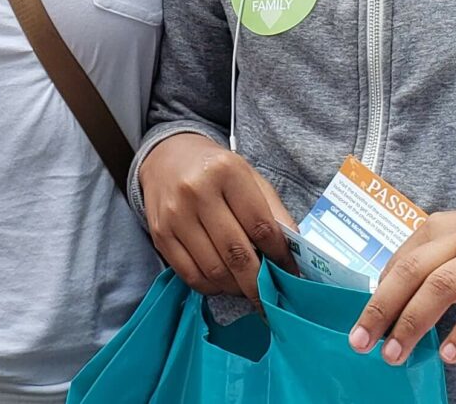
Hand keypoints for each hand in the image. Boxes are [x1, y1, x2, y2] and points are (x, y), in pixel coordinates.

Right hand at [138, 133, 295, 300]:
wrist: (168, 157)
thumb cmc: (216, 171)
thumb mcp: (250, 178)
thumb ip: (273, 212)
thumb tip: (294, 254)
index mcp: (227, 171)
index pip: (261, 226)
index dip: (280, 256)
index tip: (292, 273)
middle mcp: (197, 191)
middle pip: (237, 253)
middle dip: (259, 284)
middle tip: (272, 298)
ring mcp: (175, 214)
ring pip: (214, 270)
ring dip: (237, 287)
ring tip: (248, 287)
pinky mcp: (160, 234)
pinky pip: (191, 276)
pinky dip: (213, 287)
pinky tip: (224, 281)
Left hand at [349, 200, 455, 365]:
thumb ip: (433, 262)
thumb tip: (395, 299)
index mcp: (441, 227)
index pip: (399, 261)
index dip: (377, 294)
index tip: (361, 322)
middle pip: (410, 272)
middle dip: (381, 308)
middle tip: (360, 341)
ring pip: (440, 287)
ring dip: (412, 322)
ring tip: (394, 354)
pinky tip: (448, 353)